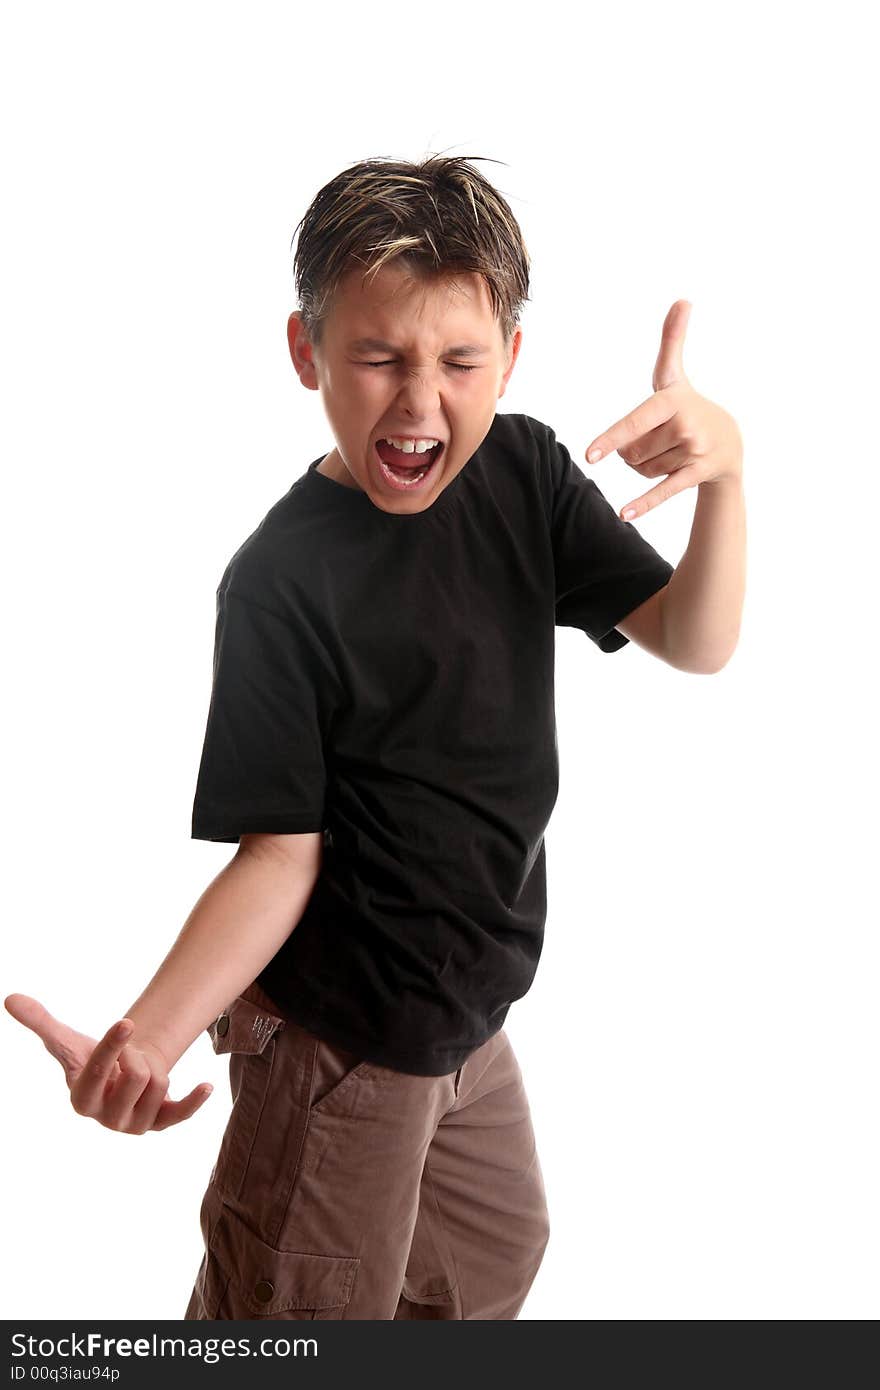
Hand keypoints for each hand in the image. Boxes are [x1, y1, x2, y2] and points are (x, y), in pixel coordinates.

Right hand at [5, 992, 212, 1134]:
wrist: (117, 1073)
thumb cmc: (89, 1056)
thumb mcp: (66, 1040)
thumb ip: (40, 1022)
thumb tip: (10, 998)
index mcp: (81, 1100)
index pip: (98, 1070)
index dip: (113, 1045)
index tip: (127, 1021)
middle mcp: (106, 1119)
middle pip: (136, 1077)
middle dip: (136, 1055)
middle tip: (128, 1054)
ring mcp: (134, 1125)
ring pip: (160, 1085)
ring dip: (154, 1066)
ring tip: (139, 1070)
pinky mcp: (159, 1124)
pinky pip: (180, 1115)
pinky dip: (194, 1102)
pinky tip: (207, 1085)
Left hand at [584, 300, 743, 520]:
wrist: (730, 444)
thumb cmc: (688, 407)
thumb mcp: (675, 377)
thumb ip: (672, 341)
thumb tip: (682, 299)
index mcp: (671, 401)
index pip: (634, 422)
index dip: (613, 438)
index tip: (591, 454)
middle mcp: (683, 426)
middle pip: (631, 452)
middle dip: (632, 451)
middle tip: (655, 440)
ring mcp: (692, 451)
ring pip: (641, 470)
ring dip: (644, 468)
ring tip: (667, 454)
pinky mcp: (696, 474)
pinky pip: (663, 491)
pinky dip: (643, 504)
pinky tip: (622, 514)